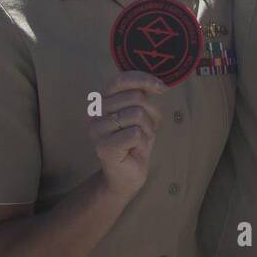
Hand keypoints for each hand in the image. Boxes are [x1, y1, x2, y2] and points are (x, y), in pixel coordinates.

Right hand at [89, 71, 166, 200]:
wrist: (126, 177)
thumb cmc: (134, 144)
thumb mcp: (141, 115)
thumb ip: (141, 97)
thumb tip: (158, 84)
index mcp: (102, 102)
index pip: (120, 80)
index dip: (143, 79)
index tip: (162, 88)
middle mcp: (95, 113)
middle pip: (135, 97)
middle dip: (150, 114)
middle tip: (145, 131)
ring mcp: (97, 130)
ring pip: (137, 114)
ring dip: (147, 129)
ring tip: (139, 141)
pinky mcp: (104, 146)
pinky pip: (136, 133)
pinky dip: (143, 142)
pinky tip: (135, 151)